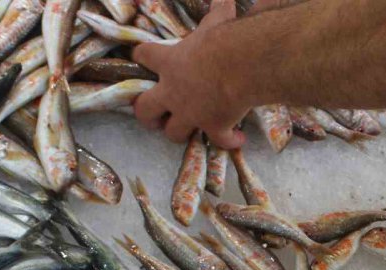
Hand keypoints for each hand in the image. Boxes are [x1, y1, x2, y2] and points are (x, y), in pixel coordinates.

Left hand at [132, 0, 248, 146]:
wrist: (242, 64)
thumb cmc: (225, 39)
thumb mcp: (216, 22)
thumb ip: (218, 13)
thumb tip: (226, 1)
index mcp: (170, 62)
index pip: (144, 56)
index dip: (142, 56)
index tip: (142, 57)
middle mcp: (173, 92)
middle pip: (145, 110)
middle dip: (147, 115)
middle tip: (154, 116)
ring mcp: (191, 113)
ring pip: (173, 133)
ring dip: (181, 132)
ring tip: (189, 130)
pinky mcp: (213, 127)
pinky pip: (219, 140)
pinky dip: (228, 140)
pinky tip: (237, 139)